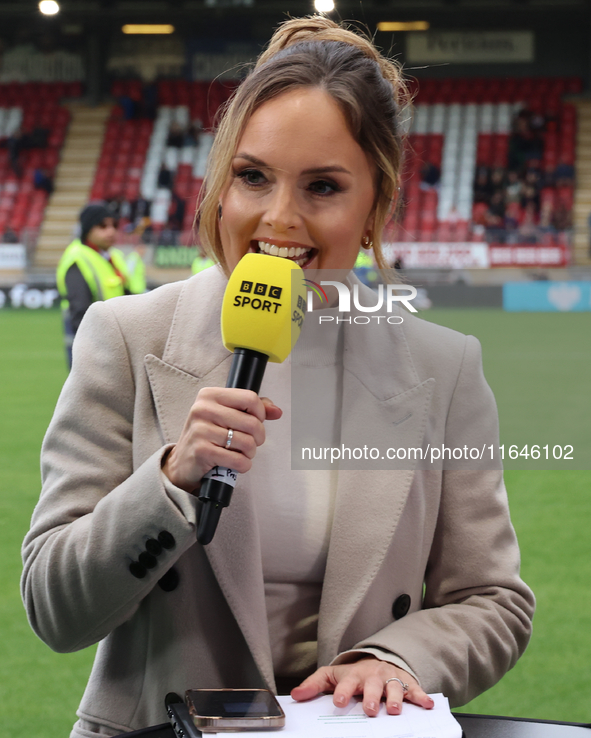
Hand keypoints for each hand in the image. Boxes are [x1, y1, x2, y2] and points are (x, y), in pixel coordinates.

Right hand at [162, 387, 281, 492]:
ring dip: (250, 453)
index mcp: (210, 395)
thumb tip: (276, 411)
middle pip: (252, 422)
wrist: (183, 462)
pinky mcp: (202, 451)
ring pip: (247, 442)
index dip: (260, 414)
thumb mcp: (226, 415)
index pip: (250, 398)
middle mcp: (203, 409)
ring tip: (241, 453)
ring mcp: (200, 430)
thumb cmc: (208, 436)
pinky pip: (238, 460)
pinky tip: (236, 463)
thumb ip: (252, 409)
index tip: (255, 422)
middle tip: (251, 443)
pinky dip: (243, 465)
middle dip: (258, 438)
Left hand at [291, 657, 433, 716]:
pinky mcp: (406, 682)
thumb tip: (294, 695)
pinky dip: (421, 696)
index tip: (340, 702)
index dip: (343, 692)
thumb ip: (313, 685)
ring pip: (394, 688)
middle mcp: (373, 677)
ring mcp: (390, 679)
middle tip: (370, 709)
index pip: (347, 683)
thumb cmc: (354, 674)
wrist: (378, 660)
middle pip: (373, 686)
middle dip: (372, 697)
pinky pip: (414, 689)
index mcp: (354, 676)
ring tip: (394, 710)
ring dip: (395, 698)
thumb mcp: (332, 675)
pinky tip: (426, 704)